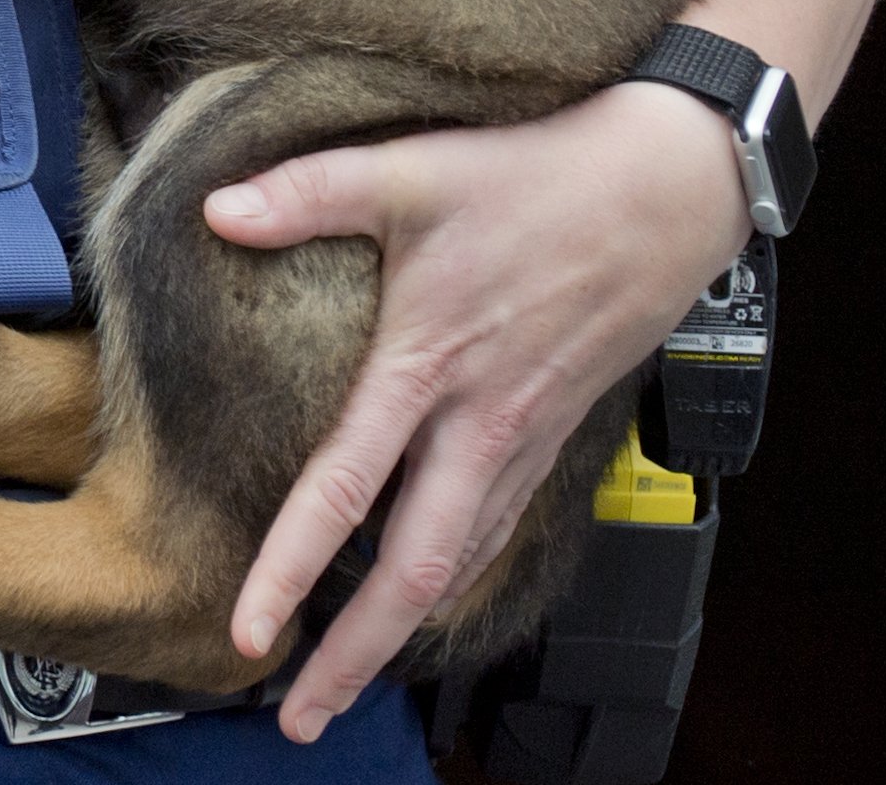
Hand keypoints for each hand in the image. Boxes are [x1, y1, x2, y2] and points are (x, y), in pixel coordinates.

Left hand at [203, 83, 745, 739]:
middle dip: (356, 653)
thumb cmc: (540, 173)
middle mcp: (481, 425)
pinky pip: (493, 532)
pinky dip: (450, 582)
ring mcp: (524, 438)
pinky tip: (419, 602)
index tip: (250, 632)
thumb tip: (216, 208)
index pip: (349, 489)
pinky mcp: (550, 434)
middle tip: (300, 716)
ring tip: (345, 681)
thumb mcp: (411, 169)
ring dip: (401, 630)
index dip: (296, 566)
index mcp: (431, 368)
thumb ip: (306, 192)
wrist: (668, 186)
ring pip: (460, 565)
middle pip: (416, 572)